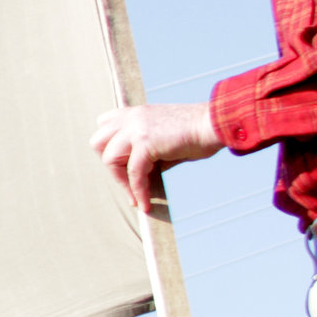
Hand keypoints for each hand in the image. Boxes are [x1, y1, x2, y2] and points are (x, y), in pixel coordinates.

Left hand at [91, 102, 221, 207]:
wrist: (219, 123)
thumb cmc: (199, 133)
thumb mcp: (164, 139)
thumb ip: (147, 152)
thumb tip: (140, 177)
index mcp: (135, 113)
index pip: (103, 126)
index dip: (109, 148)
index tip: (123, 169)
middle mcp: (131, 117)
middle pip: (97, 142)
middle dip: (110, 165)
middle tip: (128, 182)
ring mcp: (136, 127)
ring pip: (110, 159)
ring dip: (122, 182)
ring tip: (138, 197)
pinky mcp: (146, 141)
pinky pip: (134, 173)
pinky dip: (138, 191)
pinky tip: (146, 204)